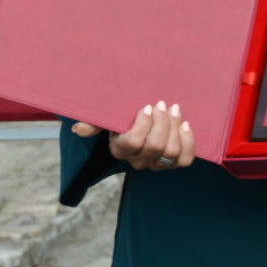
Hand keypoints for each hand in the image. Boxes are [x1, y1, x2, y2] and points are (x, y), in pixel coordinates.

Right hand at [71, 101, 194, 170]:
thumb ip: (94, 122)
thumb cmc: (123, 113)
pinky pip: (185, 160)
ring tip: (175, 109)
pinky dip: (188, 142)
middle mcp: (137, 160)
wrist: (144, 113)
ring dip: (175, 128)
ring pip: (170, 153)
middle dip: (162, 122)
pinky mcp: (173, 163)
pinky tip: (185, 124)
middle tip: (163, 103)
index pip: (133, 142)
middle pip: (155, 147)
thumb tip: (78, 129)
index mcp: (119, 149)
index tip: (147, 106)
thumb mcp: (107, 116)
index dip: (143, 124)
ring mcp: (156, 163)